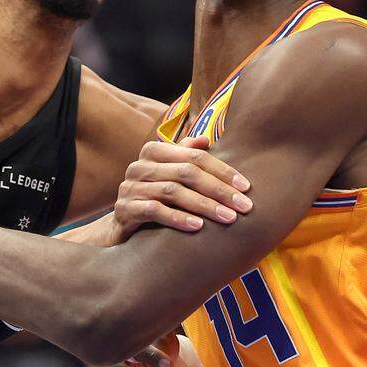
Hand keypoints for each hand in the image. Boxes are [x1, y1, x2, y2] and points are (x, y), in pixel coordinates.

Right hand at [112, 136, 250, 242]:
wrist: (121, 225)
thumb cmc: (153, 197)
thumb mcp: (168, 174)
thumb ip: (184, 156)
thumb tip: (206, 139)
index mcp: (154, 151)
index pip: (195, 156)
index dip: (223, 170)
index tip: (246, 187)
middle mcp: (140, 166)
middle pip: (187, 172)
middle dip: (219, 189)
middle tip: (244, 206)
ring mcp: (130, 187)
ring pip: (173, 192)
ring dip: (204, 205)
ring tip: (228, 218)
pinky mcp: (124, 209)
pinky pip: (154, 211)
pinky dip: (178, 218)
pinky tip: (198, 227)